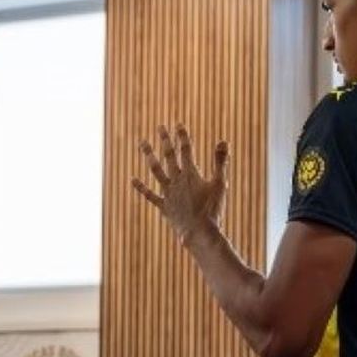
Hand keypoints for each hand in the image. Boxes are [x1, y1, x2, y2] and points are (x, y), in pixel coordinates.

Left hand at [132, 124, 229, 243]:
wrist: (200, 232)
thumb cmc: (212, 209)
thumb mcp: (219, 184)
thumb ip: (220, 162)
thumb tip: (223, 141)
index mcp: (191, 174)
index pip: (185, 150)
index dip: (182, 136)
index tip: (178, 124)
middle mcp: (177, 180)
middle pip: (169, 156)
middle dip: (165, 140)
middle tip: (160, 127)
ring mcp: (168, 193)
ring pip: (156, 170)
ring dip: (149, 156)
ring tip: (142, 143)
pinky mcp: (164, 206)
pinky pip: (150, 195)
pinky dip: (141, 187)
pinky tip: (132, 179)